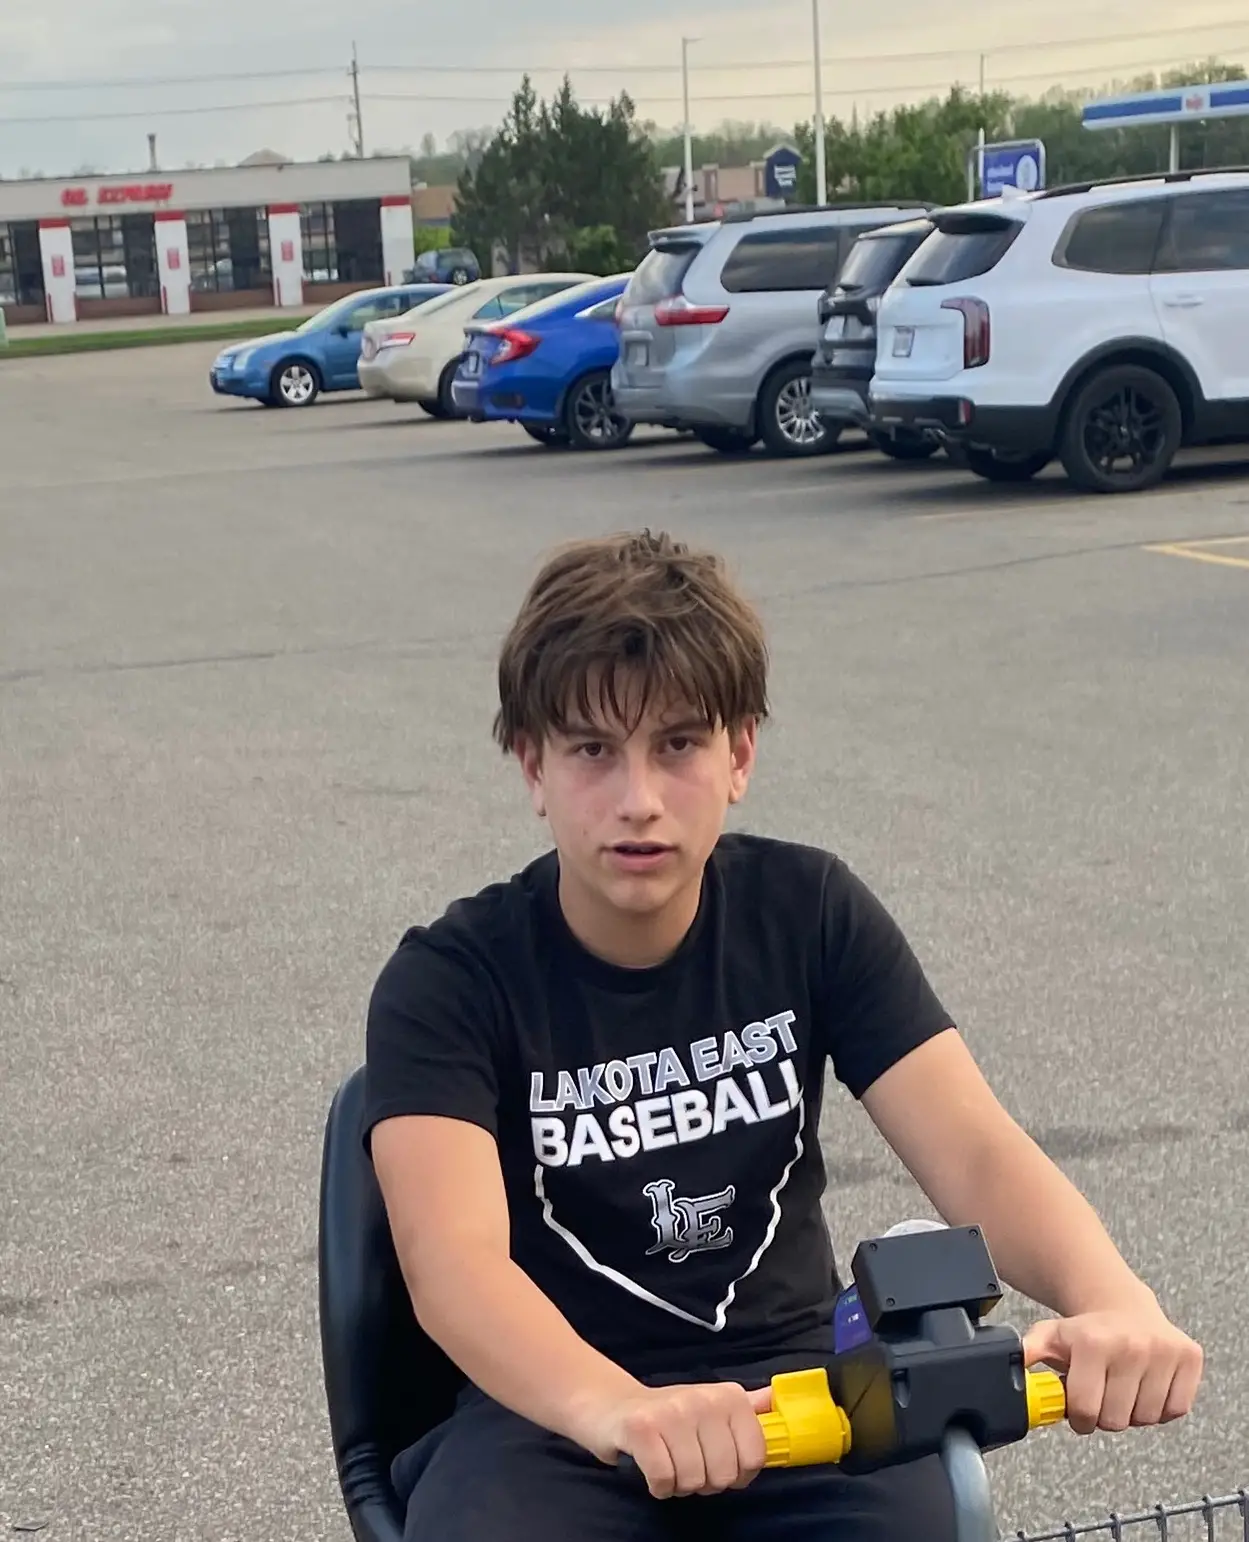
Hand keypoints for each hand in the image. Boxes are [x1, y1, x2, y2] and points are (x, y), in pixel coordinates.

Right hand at [581, 1380, 771, 1498]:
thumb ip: (748, 1408)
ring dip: (678, 1484)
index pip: (754, 1457)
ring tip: (668, 1463)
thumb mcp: (712, 1407)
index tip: (717, 1463)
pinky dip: (657, 1486)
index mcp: (728, 1396)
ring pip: (693, 1480)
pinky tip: (650, 1469)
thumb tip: (780, 1402)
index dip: (736, 1474)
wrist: (611, 1406)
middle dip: (704, 1482)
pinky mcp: (641, 1427)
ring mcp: (672, 1411)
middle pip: (723, 1474)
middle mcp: (703, 1398)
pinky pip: (663, 1479)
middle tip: (686, 1463)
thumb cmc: (669, 1416)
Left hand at [1023, 1304, 1202, 1435]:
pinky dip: (1161, 1407)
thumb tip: (1009, 1364)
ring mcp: (1163, 1350)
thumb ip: (1027, 1352)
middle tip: (1101, 1395)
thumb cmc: (1085, 1330)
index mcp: (1093, 1342)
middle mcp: (1131, 1344)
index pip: (1087, 1410)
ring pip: (1148, 1418)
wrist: (1122, 1304)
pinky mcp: (1189, 1356)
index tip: (1079, 1409)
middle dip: (1105, 1415)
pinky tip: (1146, 1386)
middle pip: (1117, 1420)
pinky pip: (1176, 1409)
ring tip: (1121, 1388)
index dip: (1080, 1418)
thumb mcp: (1050, 1336)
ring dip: (1133, 1412)